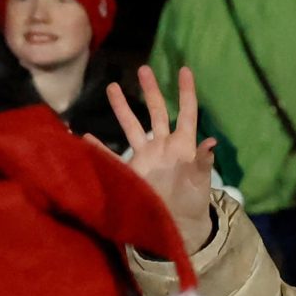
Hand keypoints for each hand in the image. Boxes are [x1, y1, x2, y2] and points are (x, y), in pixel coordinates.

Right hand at [102, 67, 218, 251]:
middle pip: (156, 111)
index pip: (185, 113)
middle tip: (143, 69)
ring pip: (132, 126)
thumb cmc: (194, 202)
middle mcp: (163, 146)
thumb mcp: (200, 182)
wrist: (178, 226)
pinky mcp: (131, 171)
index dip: (185, 92)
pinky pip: (111, 157)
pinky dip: (98, 148)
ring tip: (111, 86)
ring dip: (122, 108)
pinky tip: (84, 136)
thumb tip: (211, 142)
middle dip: (150, 90)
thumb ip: (203, 162)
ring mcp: (145, 157)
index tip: (184, 70)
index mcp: (182, 146)